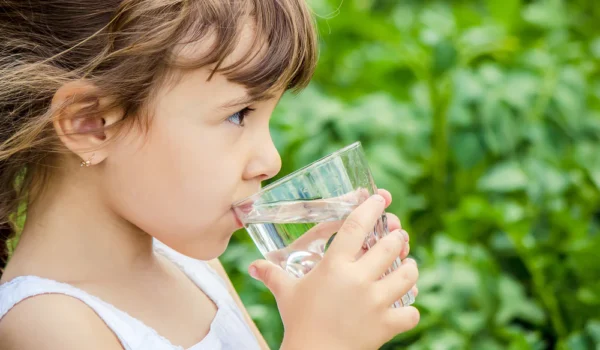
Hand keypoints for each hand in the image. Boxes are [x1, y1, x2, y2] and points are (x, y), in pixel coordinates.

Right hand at [249, 191, 419, 349]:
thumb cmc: (298, 322)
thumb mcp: (286, 293)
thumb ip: (272, 274)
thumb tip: (253, 266)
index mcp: (335, 265)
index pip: (356, 226)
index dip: (371, 208)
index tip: (380, 199)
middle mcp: (359, 279)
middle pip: (390, 246)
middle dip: (397, 238)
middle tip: (397, 237)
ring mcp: (376, 301)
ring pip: (408, 274)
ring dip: (410, 267)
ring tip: (407, 265)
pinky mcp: (387, 324)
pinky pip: (411, 312)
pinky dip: (410, 309)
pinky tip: (404, 306)